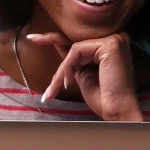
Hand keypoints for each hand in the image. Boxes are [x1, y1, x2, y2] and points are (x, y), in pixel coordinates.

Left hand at [27, 31, 143, 121]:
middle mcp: (115, 38)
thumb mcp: (83, 73)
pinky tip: (70, 82)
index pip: (79, 40)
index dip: (54, 38)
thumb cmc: (104, 98)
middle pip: (75, 43)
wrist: (117, 112)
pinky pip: (77, 51)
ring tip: (59, 88)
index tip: (32, 37)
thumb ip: (74, 58)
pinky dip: (68, 67)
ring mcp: (114, 39)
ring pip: (74, 49)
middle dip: (59, 62)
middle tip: (38, 58)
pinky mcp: (110, 44)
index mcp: (110, 45)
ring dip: (63, 70)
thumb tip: (55, 42)